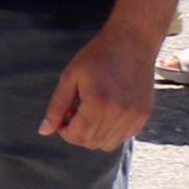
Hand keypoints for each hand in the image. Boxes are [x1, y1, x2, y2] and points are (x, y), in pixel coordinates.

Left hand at [42, 25, 159, 151]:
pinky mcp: (144, 117)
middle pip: (91, 143)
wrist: (131, 43)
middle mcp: (119, 116)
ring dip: (94, 134)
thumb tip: (44, 131)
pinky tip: (105, 111)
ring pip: (107, 144)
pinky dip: (110, 131)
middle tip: (73, 111)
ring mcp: (134, 118)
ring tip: (89, 111)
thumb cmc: (96, 57)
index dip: (64, 130)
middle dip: (77, 132)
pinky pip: (123, 137)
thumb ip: (56, 106)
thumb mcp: (70, 77)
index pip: (77, 137)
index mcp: (98, 105)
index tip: (61, 115)